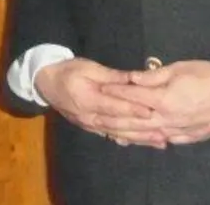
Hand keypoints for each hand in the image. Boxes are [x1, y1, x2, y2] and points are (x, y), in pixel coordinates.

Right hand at [35, 58, 166, 147]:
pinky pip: (110, 135)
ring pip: (117, 133)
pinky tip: (139, 143)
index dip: (133, 110)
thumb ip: (112, 76)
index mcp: (89, 99)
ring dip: (139, 138)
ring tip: (159, 141)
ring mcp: (89, 124)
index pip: (115, 106)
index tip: (152, 112)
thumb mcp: (89, 67)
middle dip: (142, 130)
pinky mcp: (90, 127)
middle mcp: (90, 116)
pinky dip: (126, 139)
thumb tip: (133, 79)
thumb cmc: (68, 70)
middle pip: (119, 125)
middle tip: (164, 133)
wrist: (45, 82)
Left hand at [100, 61, 209, 144]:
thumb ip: (153, 76)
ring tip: (112, 134)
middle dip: (114, 119)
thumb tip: (131, 77)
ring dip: (130, 134)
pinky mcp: (191, 137)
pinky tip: (144, 141)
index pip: (132, 97)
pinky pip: (167, 141)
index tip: (100, 89)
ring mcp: (180, 131)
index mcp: (164, 100)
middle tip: (97, 117)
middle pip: (135, 122)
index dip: (115, 92)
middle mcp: (168, 119)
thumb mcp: (179, 68)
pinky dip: (153, 141)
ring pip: (149, 135)